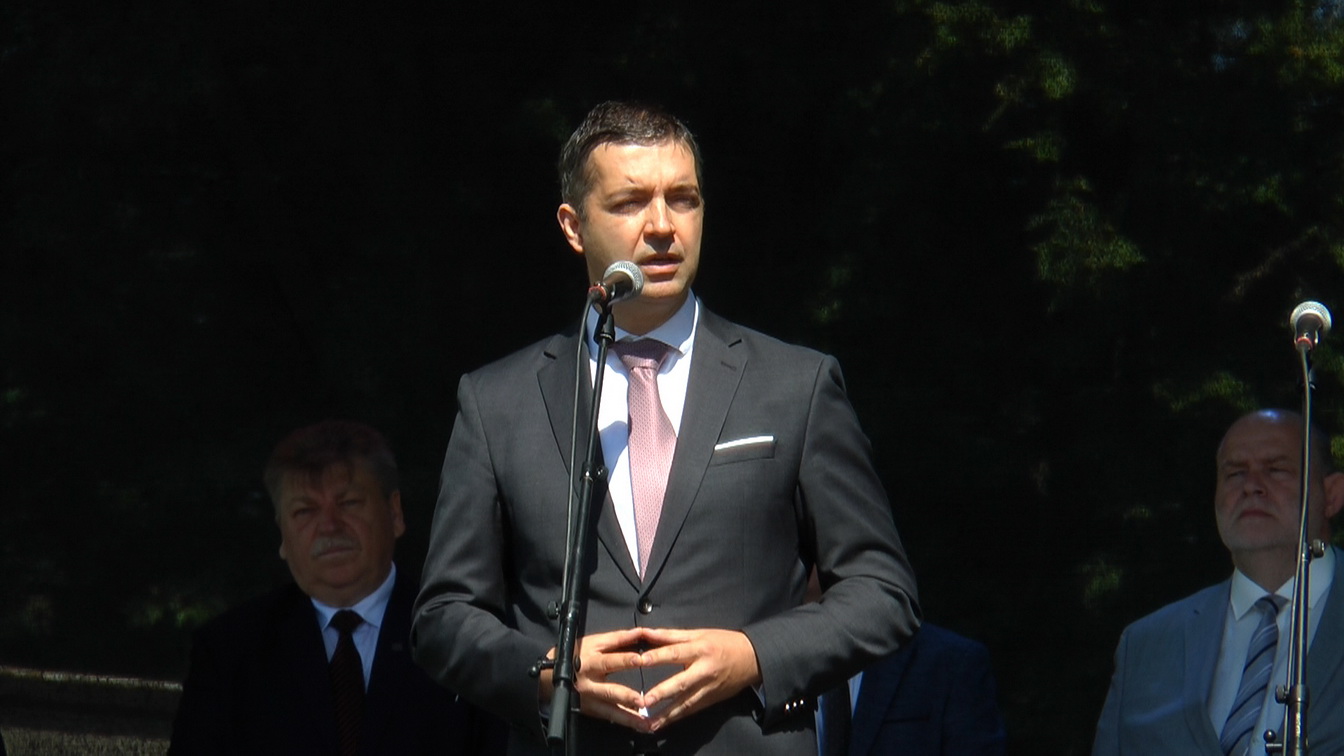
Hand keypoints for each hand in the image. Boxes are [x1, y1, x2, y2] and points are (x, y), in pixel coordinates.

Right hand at [539, 628, 648, 730]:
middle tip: (642, 700)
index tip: (640, 659)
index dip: (624, 660)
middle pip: (609, 691)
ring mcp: (590, 701)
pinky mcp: (592, 711)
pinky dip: (625, 722)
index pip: (608, 661)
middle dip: (626, 697)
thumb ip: (617, 639)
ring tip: (646, 724)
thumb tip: (639, 632)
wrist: (548, 678)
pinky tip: (640, 726)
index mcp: (590, 663)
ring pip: (611, 711)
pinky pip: (611, 718)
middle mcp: (590, 685)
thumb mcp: (592, 642)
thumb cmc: (573, 655)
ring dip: (629, 718)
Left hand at [635, 627, 762, 731]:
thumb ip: (671, 635)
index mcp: (700, 648)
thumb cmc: (723, 642)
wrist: (752, 659)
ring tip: (649, 723)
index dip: (658, 657)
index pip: (676, 652)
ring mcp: (708, 688)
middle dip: (662, 692)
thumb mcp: (700, 633)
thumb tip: (646, 632)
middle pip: (681, 682)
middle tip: (644, 701)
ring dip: (667, 714)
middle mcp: (704, 670)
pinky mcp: (710, 700)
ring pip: (686, 703)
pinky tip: (663, 724)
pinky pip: (691, 710)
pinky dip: (677, 718)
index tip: (641, 661)